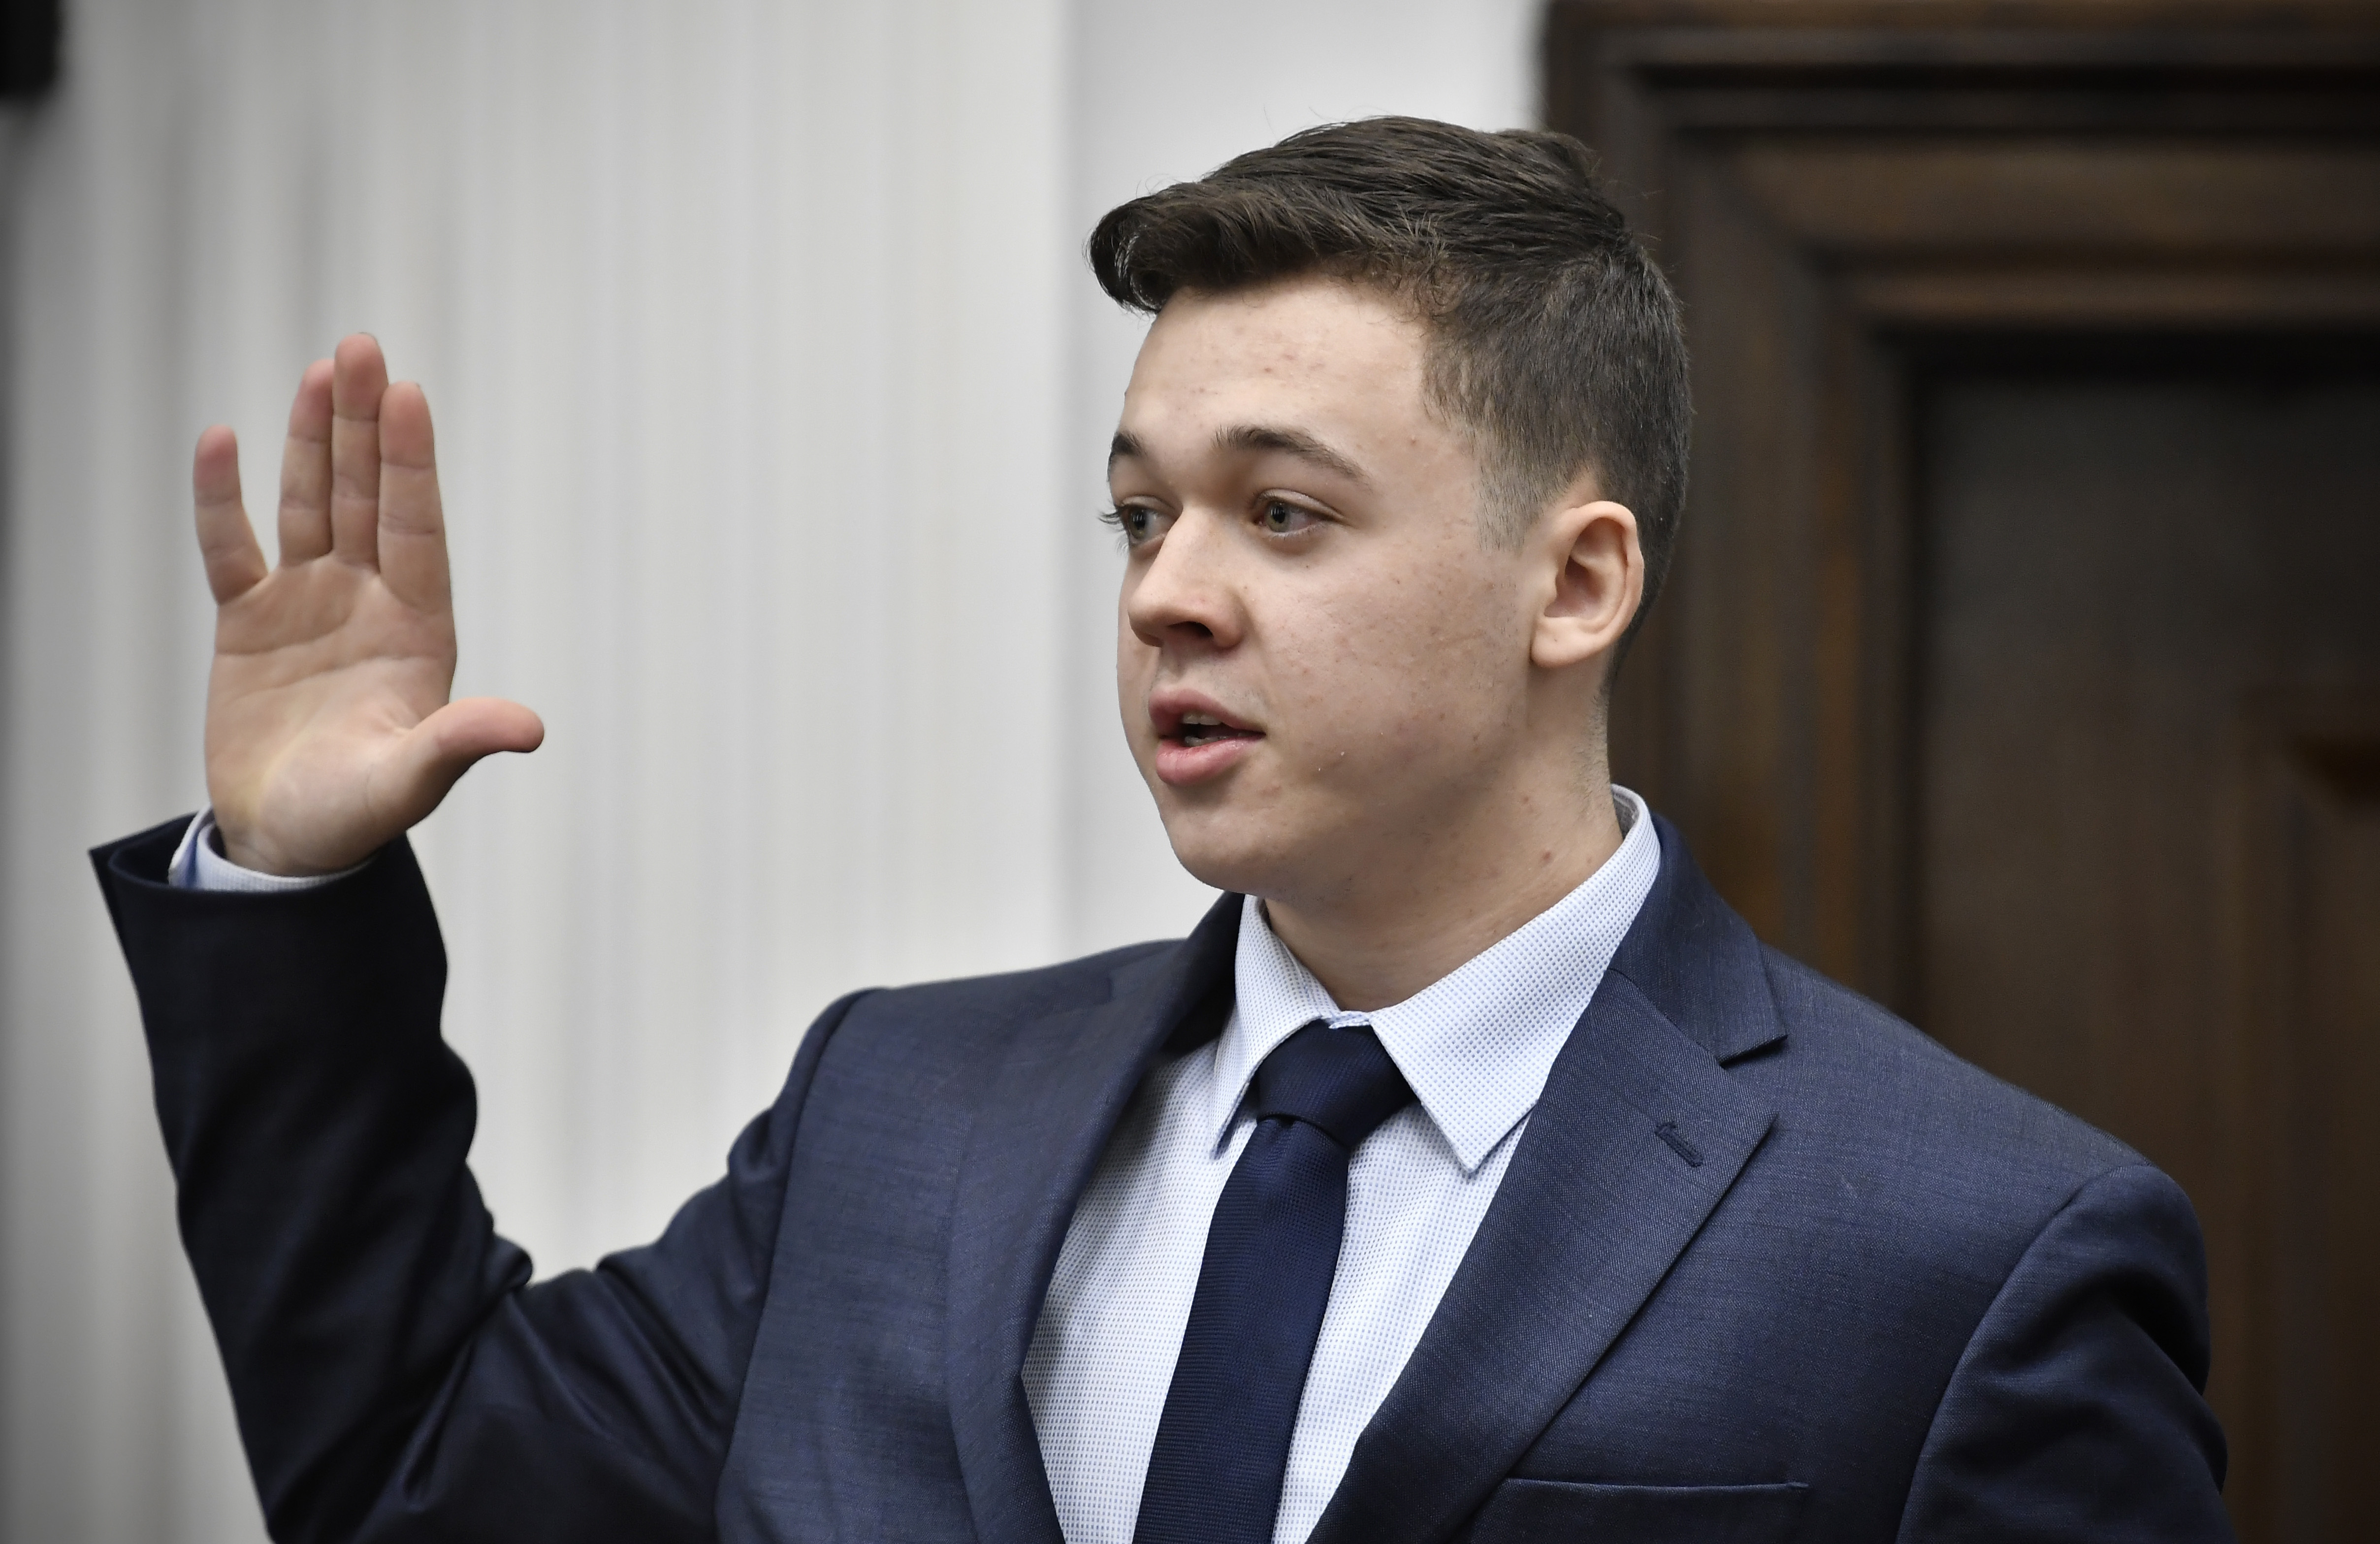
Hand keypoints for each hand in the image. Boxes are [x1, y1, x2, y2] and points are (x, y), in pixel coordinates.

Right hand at [193, 334, 542, 875]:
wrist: (289, 844)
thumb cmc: (357, 817)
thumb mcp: (411, 782)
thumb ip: (460, 744)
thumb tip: (530, 729)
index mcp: (418, 630)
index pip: (417, 528)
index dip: (411, 464)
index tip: (410, 396)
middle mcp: (368, 602)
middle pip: (367, 497)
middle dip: (366, 425)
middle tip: (365, 346)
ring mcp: (308, 605)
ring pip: (312, 504)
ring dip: (316, 440)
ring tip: (324, 369)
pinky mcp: (248, 622)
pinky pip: (232, 548)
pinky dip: (223, 500)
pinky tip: (221, 439)